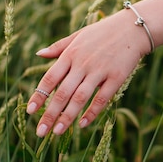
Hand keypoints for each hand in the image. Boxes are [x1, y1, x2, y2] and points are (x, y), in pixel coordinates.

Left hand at [27, 10, 150, 136]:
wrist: (132, 28)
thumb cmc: (103, 32)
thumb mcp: (78, 35)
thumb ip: (59, 46)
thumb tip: (39, 54)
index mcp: (70, 54)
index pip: (50, 78)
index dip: (39, 95)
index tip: (30, 111)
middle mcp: (82, 64)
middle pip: (62, 92)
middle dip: (49, 113)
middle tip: (40, 132)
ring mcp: (99, 71)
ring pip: (80, 98)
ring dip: (67, 117)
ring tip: (57, 132)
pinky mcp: (116, 77)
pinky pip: (101, 98)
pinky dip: (92, 112)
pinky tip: (82, 125)